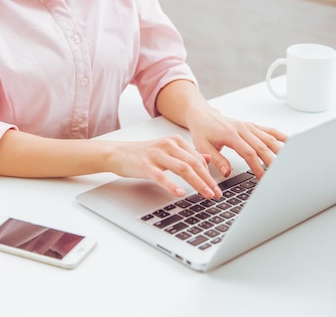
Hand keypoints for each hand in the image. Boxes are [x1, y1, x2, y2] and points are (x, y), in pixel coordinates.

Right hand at [108, 136, 222, 197]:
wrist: (117, 153)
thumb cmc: (142, 154)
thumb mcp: (167, 151)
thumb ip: (187, 154)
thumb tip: (207, 158)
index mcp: (175, 141)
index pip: (197, 158)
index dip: (210, 174)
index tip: (218, 187)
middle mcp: (168, 145)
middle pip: (193, 163)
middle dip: (208, 180)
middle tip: (217, 194)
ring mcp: (156, 155)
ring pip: (182, 168)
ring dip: (197, 183)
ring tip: (207, 194)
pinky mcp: (145, 165)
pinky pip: (161, 176)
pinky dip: (172, 185)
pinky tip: (180, 193)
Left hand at [186, 104, 286, 179]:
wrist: (203, 115)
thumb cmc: (203, 130)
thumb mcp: (203, 146)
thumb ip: (216, 159)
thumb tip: (227, 172)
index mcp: (230, 135)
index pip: (248, 153)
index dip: (257, 166)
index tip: (263, 179)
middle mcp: (242, 129)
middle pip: (262, 146)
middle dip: (272, 162)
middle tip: (281, 175)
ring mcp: (248, 126)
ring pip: (268, 138)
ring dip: (279, 151)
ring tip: (289, 163)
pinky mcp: (252, 125)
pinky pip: (269, 130)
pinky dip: (280, 136)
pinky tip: (290, 142)